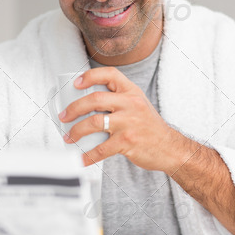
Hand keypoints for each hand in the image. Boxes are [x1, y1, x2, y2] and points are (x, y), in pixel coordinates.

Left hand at [60, 67, 189, 171]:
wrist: (170, 148)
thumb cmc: (151, 128)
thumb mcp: (139, 106)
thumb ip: (119, 102)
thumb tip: (88, 106)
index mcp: (132, 92)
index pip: (110, 75)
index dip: (90, 76)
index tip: (76, 83)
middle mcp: (131, 104)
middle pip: (94, 99)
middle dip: (74, 108)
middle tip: (64, 117)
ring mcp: (128, 123)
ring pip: (93, 123)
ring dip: (76, 131)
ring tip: (69, 137)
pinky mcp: (127, 142)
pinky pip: (101, 149)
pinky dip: (87, 155)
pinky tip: (81, 159)